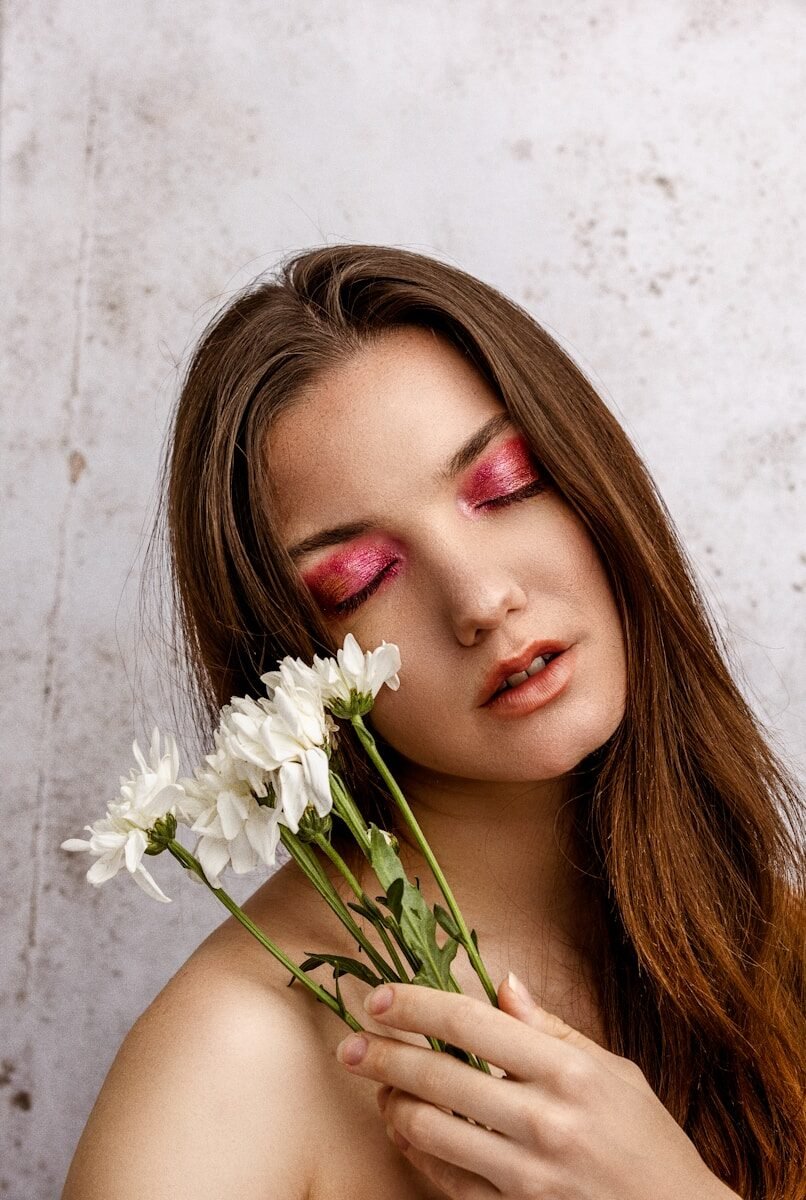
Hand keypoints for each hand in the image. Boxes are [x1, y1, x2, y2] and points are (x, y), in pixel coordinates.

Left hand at [335, 975, 732, 1199]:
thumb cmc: (648, 1143)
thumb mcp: (613, 1072)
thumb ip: (551, 1029)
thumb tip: (502, 981)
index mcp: (568, 1072)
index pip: (472, 1022)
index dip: (417, 1005)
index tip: (380, 998)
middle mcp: (544, 1121)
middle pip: (440, 1075)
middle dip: (383, 1054)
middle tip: (349, 1043)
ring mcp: (528, 1176)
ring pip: (432, 1130)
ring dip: (393, 1105)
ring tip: (377, 1087)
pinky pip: (447, 1181)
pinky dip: (417, 1152)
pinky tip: (406, 1131)